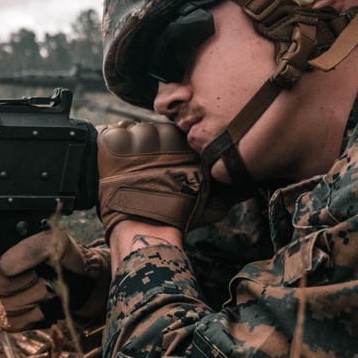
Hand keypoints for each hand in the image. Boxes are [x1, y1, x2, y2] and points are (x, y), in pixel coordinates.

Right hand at [0, 228, 110, 331]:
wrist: (83, 283)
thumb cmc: (66, 258)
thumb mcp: (55, 243)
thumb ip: (31, 248)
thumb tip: (4, 267)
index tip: (3, 265)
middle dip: (12, 285)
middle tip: (36, 278)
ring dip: (27, 301)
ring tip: (45, 291)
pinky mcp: (9, 319)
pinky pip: (7, 324)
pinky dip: (29, 317)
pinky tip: (41, 308)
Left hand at [98, 122, 222, 236]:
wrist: (145, 227)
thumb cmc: (179, 218)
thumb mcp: (215, 203)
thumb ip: (232, 190)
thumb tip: (250, 187)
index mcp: (187, 142)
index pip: (173, 135)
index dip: (164, 149)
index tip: (159, 165)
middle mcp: (163, 134)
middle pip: (151, 130)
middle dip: (146, 146)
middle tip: (141, 170)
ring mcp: (136, 137)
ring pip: (130, 130)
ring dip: (127, 145)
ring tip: (126, 169)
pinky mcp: (113, 143)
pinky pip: (108, 132)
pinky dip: (107, 144)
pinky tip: (111, 161)